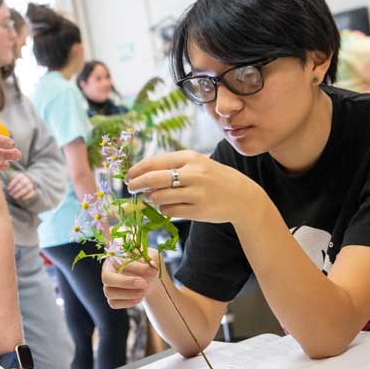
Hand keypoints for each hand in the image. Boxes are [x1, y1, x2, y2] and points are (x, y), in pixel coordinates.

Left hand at [6, 172, 35, 201]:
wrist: (27, 183)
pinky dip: (27, 196)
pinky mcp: (34, 190)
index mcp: (21, 175)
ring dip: (20, 193)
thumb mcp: (13, 177)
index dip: (12, 183)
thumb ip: (8, 176)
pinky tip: (22, 198)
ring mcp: (31, 185)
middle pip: (22, 183)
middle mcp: (27, 179)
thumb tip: (4, 171)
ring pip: (27, 188)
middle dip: (16, 189)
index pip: (17, 178)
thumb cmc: (17, 182)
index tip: (8, 188)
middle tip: (10, 194)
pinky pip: (32, 192)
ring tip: (15, 197)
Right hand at [101, 248, 159, 308]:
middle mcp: (107, 269)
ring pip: (109, 292)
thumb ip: (153, 258)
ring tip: (146, 291)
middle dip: (126, 282)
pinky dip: (128, 302)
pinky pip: (114, 303)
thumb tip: (152, 264)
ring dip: (129, 294)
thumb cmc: (147, 263)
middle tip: (144, 284)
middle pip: (107, 278)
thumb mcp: (153, 256)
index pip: (120, 261)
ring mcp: (108, 284)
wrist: (149, 278)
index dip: (137, 267)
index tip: (153, 271)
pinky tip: (140, 298)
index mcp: (115, 255)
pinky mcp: (111, 297)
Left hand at [125, 150, 260, 225]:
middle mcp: (193, 174)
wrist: (242, 196)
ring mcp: (196, 193)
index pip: (154, 162)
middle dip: (137, 184)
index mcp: (190, 157)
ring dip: (150, 198)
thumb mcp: (196, 164)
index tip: (127, 177)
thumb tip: (140, 175)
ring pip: (158, 197)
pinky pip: (169, 211)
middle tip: (130, 188)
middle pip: (153, 179)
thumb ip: (171, 167)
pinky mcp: (197, 211)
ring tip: (153, 197)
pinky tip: (168, 206)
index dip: (136, 170)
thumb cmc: (212, 178)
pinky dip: (163, 209)